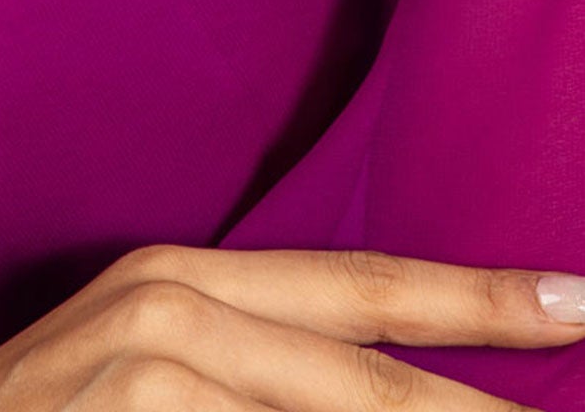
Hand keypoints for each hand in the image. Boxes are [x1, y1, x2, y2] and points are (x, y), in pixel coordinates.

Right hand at [0, 244, 584, 409]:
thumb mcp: (140, 369)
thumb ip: (252, 372)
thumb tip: (378, 391)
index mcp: (181, 280)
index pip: (364, 289)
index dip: (481, 303)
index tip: (582, 304)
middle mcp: (174, 311)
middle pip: (374, 371)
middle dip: (482, 402)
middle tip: (581, 373)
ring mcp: (154, 379)